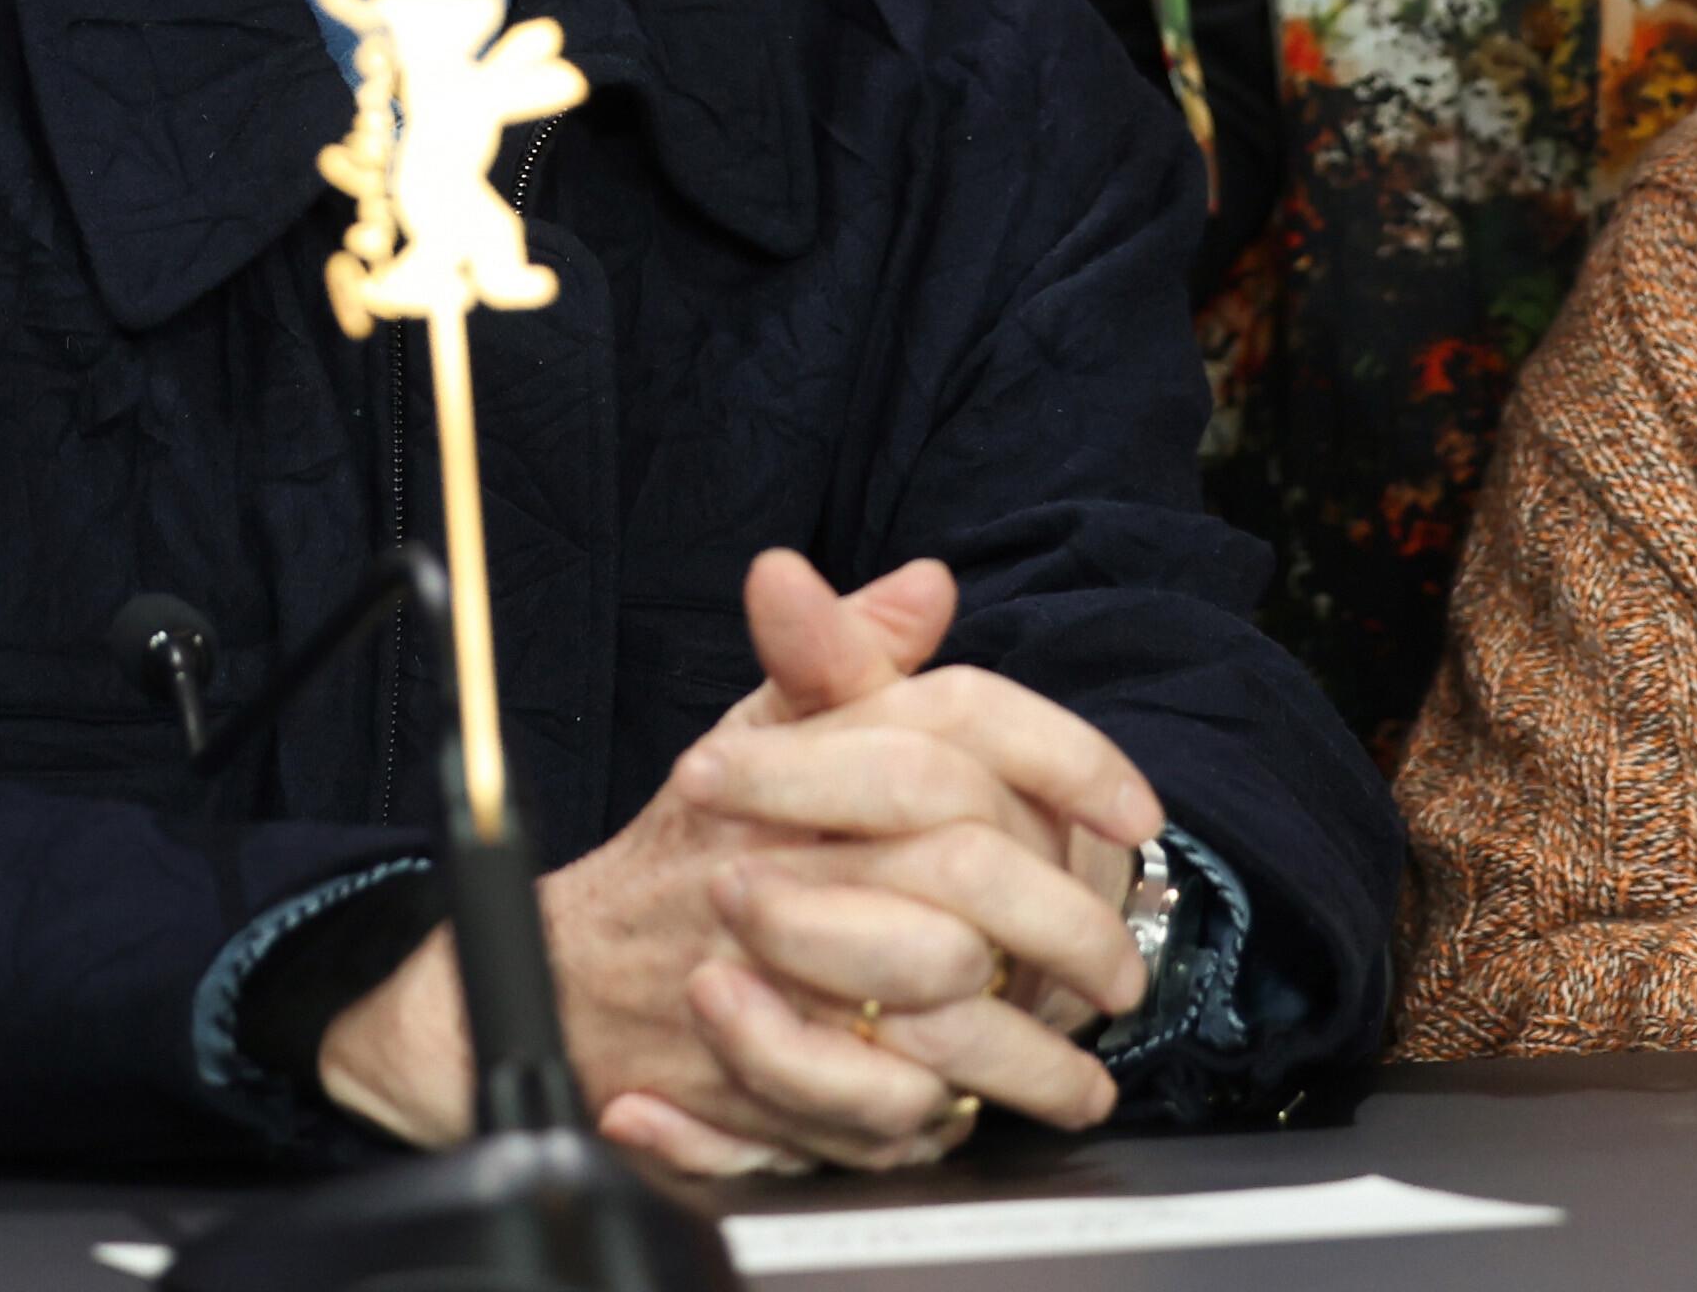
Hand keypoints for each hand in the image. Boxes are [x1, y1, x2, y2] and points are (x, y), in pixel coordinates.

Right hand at [317, 551, 1155, 1176]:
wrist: (561, 974)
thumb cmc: (684, 848)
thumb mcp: (758, 730)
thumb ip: (846, 662)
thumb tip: (927, 586)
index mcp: (795, 757)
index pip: (952, 725)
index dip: (1062, 757)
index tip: (1135, 808)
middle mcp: (786, 854)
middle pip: (967, 865)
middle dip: (1070, 921)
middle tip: (1116, 965)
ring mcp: (771, 969)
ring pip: (939, 990)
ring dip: (1029, 1041)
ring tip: (1080, 1064)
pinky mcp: (756, 1075)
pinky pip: (877, 1099)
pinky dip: (941, 1111)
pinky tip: (982, 1109)